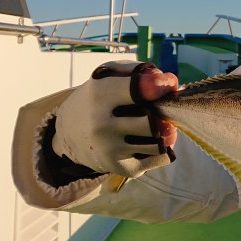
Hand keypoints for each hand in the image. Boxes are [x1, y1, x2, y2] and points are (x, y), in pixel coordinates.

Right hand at [52, 61, 178, 177]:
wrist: (69, 132)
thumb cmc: (100, 97)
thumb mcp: (109, 75)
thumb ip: (140, 71)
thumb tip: (171, 83)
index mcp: (99, 95)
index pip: (140, 89)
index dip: (161, 85)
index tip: (166, 85)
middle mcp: (102, 125)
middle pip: (154, 121)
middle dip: (163, 112)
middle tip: (159, 108)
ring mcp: (111, 150)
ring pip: (160, 141)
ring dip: (164, 131)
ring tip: (155, 124)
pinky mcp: (122, 169)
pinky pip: (161, 157)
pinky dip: (162, 147)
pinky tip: (150, 139)